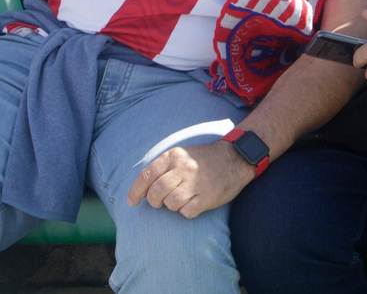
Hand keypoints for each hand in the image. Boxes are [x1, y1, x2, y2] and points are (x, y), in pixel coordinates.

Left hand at [126, 139, 254, 217]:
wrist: (234, 158)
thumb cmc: (202, 160)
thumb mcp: (181, 155)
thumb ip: (162, 168)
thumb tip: (141, 189)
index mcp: (174, 156)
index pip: (146, 175)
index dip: (135, 191)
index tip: (131, 202)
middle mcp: (184, 168)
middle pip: (156, 193)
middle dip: (154, 201)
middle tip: (159, 202)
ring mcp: (196, 183)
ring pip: (170, 204)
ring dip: (172, 205)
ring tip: (182, 198)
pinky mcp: (207, 197)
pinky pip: (186, 212)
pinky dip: (186, 211)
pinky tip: (193, 203)